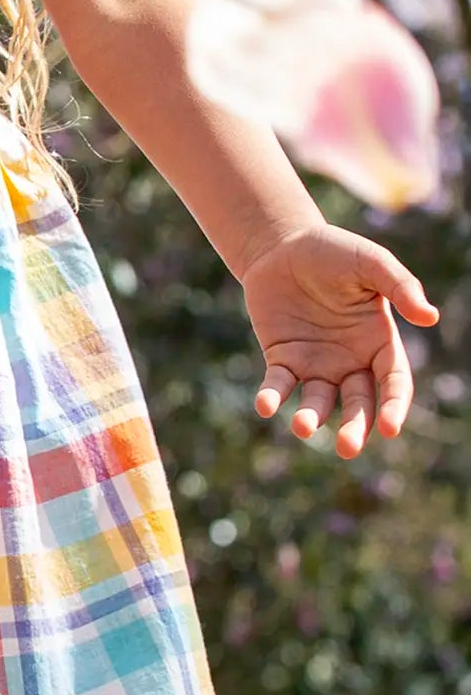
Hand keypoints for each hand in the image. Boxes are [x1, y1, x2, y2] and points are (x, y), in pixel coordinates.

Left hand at [242, 225, 437, 456]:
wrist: (283, 245)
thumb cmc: (334, 252)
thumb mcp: (370, 262)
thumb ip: (400, 286)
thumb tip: (430, 318)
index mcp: (380, 341)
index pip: (393, 382)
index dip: (394, 406)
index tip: (391, 428)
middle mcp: (351, 359)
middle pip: (359, 402)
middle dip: (356, 427)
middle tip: (347, 449)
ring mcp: (316, 362)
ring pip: (318, 400)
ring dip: (311, 417)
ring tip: (302, 427)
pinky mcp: (282, 357)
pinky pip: (279, 383)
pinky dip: (272, 396)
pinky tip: (265, 405)